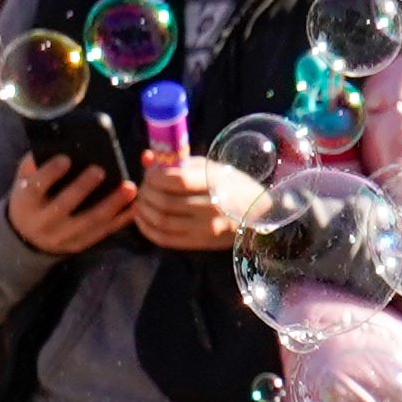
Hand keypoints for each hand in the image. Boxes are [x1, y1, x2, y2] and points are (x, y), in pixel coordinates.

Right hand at [4, 155, 138, 257]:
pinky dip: (121, 220)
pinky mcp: (80, 244)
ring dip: (111, 205)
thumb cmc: (31, 197)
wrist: (27, 235)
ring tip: (129, 188)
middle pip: (63, 206)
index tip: (66, 159)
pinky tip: (135, 206)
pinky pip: (103, 232)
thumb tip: (59, 142)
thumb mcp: (25, 179)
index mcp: (26, 202)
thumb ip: (37, 163)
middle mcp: (42, 222)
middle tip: (101, 170)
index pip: (36, 188)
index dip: (50, 174)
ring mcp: (62, 237)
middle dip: (82, 188)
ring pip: (89, 222)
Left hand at [128, 151, 271, 252]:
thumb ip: (178, 163)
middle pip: (165, 201)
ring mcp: (206, 228)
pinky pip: (165, 238)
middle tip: (144, 186)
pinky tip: (142, 218)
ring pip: (161, 220)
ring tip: (142, 201)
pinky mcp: (200, 243)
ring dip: (144, 209)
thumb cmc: (233, 184)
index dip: (155, 176)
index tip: (151, 173)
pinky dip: (147, 228)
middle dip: (146, 192)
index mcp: (216, 183)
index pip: (177, 180)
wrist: (259, 213)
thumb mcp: (210, 167)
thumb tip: (147, 159)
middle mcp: (211, 208)